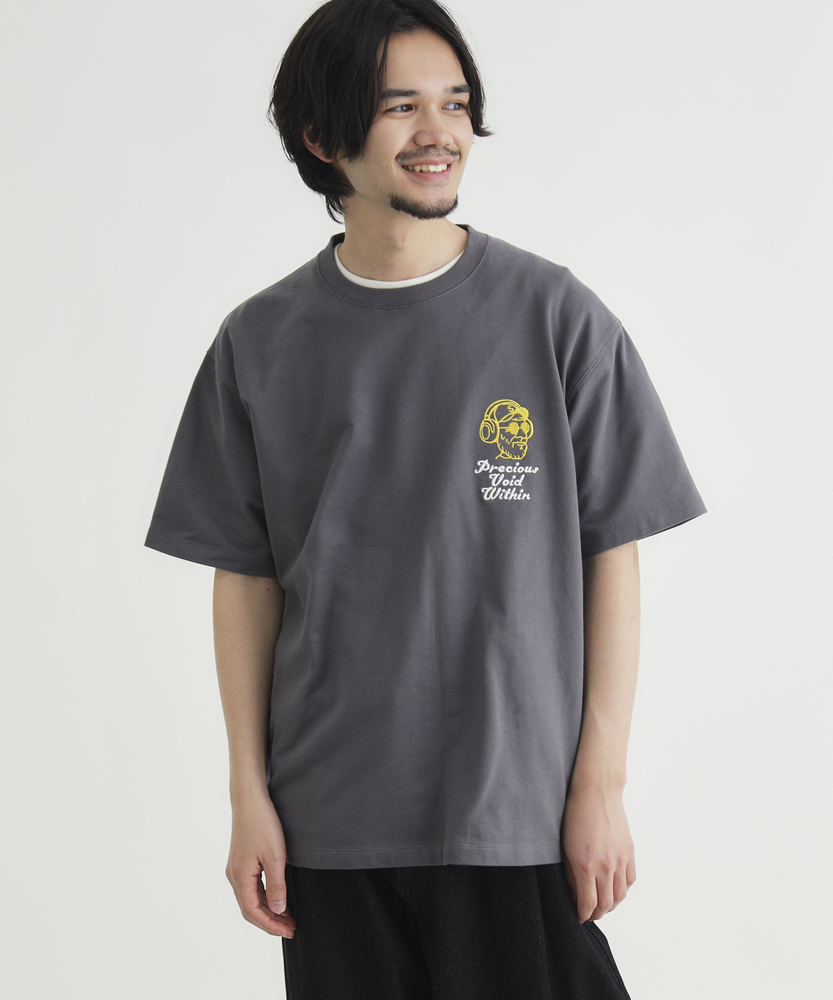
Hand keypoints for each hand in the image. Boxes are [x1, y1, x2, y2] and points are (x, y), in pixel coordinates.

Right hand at [226, 794, 297, 937]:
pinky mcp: (242, 861)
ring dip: (269, 910)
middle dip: (271, 921)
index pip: (253, 912)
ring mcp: (237, 869)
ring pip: (251, 899)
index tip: (288, 931)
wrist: (250, 799)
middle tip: (291, 928)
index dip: (271, 925)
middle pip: (250, 909)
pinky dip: (265, 897)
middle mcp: (234, 876)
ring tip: (288, 917)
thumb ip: (276, 885)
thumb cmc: (262, 824)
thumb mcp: (275, 856)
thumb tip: (278, 909)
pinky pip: (252, 887)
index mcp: (240, 877)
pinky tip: (278, 897)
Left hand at [560, 784, 635, 922]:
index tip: (579, 916)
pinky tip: (615, 889)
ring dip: (611, 905)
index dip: (584, 915)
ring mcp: (620, 860)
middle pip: (606, 904)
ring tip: (602, 904)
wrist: (597, 791)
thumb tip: (574, 892)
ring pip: (620, 896)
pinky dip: (623, 890)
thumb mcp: (565, 846)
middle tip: (590, 914)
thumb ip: (570, 873)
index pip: (588, 904)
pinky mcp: (629, 851)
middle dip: (597, 914)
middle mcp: (606, 866)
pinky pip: (630, 880)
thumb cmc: (575, 814)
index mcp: (586, 866)